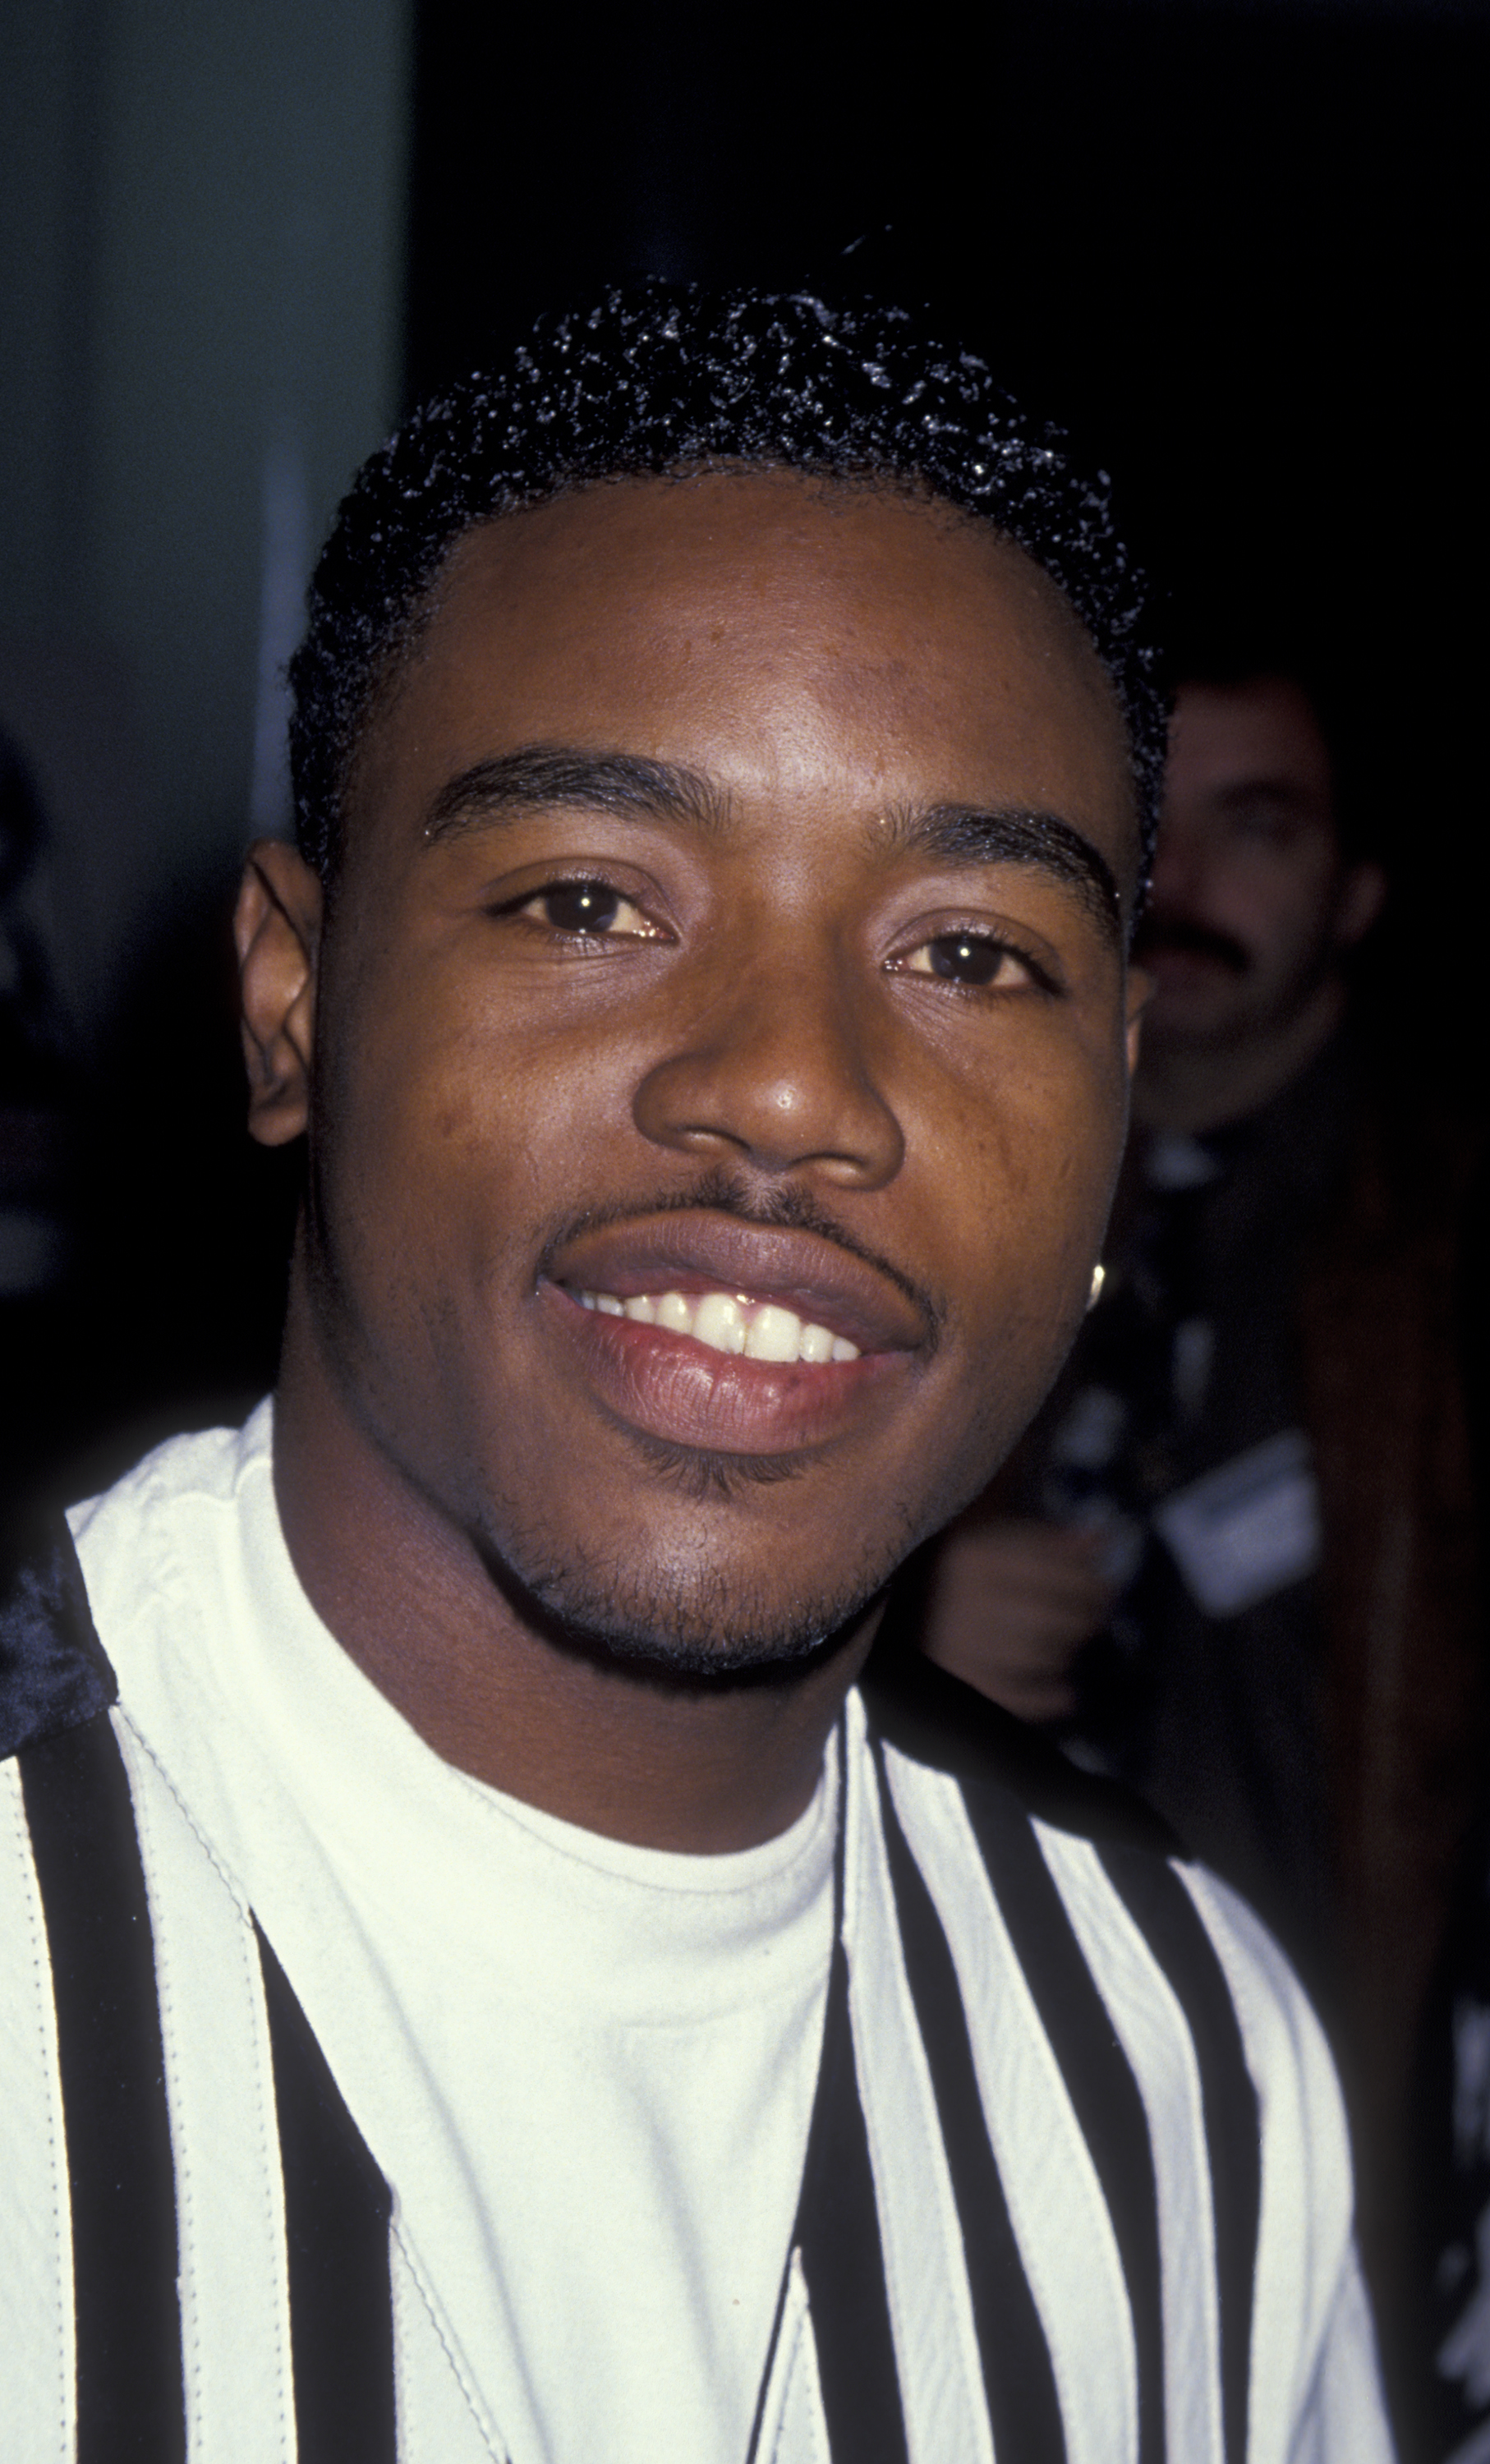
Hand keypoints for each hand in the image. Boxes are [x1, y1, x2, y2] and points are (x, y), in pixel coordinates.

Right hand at [919, 1519, 1115, 1723]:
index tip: (1105, 1586)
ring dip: (1064, 1653)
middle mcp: (960, 1600)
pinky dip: (1046, 1699)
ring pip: (1035, 1657)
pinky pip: (1014, 1698)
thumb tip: (1101, 1540)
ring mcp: (955, 1647)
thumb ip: (1044, 1541)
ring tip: (1069, 1644)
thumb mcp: (989, 1542)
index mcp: (967, 1557)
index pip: (1048, 1570)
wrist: (890, 1611)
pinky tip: (1066, 1694)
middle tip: (1094, 1617)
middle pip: (1046, 1617)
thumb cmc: (948, 1571)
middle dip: (1083, 1618)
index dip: (1088, 1580)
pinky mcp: (954, 1683)